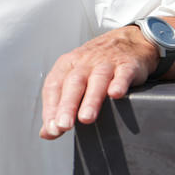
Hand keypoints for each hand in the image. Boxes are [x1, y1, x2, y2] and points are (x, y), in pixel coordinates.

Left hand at [40, 26, 156, 139]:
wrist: (127, 42)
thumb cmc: (95, 65)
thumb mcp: (74, 79)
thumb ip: (60, 105)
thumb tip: (47, 132)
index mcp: (67, 66)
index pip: (54, 87)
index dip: (51, 108)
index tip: (52, 128)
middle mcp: (84, 63)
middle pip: (73, 84)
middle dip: (67, 105)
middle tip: (64, 125)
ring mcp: (106, 63)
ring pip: (96, 80)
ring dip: (91, 99)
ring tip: (86, 118)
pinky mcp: (127, 65)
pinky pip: (122, 74)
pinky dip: (119, 83)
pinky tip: (116, 95)